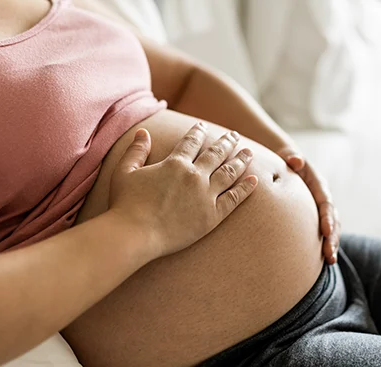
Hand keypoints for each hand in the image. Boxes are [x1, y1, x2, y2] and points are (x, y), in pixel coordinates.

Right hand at [109, 123, 257, 258]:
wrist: (135, 233)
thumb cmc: (126, 204)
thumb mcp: (125, 172)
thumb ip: (136, 151)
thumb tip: (144, 132)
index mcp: (175, 164)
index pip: (191, 142)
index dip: (199, 132)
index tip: (204, 126)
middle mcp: (194, 176)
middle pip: (216, 154)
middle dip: (226, 142)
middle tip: (234, 135)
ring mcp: (206, 196)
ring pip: (229, 173)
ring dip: (240, 160)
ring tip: (249, 152)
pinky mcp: (212, 216)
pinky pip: (234, 199)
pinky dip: (246, 189)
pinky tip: (255, 181)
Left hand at [277, 147, 340, 263]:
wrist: (289, 162)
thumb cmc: (286, 161)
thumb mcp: (288, 156)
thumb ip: (292, 158)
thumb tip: (296, 160)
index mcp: (319, 184)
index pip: (326, 202)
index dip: (327, 216)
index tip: (326, 231)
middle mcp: (324, 198)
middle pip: (333, 219)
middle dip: (333, 237)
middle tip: (330, 254)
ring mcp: (322, 209)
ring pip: (332, 228)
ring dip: (332, 244)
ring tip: (331, 261)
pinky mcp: (317, 217)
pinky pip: (323, 232)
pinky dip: (324, 245)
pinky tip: (322, 261)